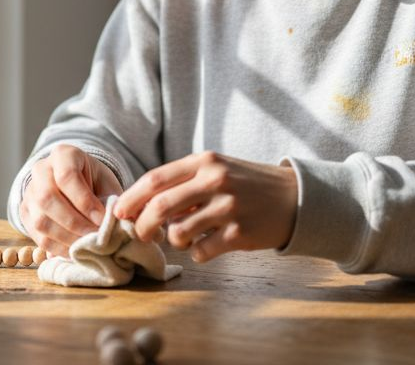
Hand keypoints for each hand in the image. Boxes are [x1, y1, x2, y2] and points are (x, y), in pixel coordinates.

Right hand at [19, 144, 122, 257]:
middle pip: (48, 198)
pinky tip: (75, 251)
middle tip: (95, 236)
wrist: (77, 183)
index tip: (102, 219)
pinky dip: (58, 248)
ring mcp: (29, 192)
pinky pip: (38, 236)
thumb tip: (113, 226)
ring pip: (40, 220)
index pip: (67, 176)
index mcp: (63, 154)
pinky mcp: (25, 214)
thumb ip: (111, 200)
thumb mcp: (106, 183)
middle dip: (74, 223)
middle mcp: (40, 170)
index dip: (85, 201)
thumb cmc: (95, 182)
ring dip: (66, 238)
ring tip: (87, 246)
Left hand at [113, 151, 297, 262]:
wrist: (294, 197)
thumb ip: (184, 182)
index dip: (132, 198)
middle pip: (160, 206)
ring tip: (185, 237)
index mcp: (205, 161)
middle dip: (143, 225)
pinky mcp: (239, 234)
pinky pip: (200, 252)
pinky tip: (208, 246)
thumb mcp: (218, 169)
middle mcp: (215, 180)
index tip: (120, 212)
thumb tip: (143, 205)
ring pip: (178, 233)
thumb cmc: (247, 184)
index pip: (155, 179)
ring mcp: (228, 207)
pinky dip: (197, 253)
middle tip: (141, 234)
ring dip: (174, 241)